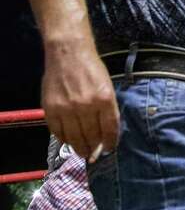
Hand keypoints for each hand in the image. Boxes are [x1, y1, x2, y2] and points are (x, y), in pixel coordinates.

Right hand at [41, 43, 119, 161]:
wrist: (68, 54)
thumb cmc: (92, 69)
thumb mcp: (108, 86)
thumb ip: (107, 109)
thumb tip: (106, 131)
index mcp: (105, 99)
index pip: (109, 129)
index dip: (110, 142)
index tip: (109, 149)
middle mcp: (86, 106)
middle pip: (90, 136)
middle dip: (93, 148)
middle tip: (93, 155)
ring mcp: (66, 108)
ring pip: (73, 137)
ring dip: (78, 147)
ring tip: (82, 152)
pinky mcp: (51, 108)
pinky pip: (57, 131)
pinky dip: (63, 138)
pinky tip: (68, 140)